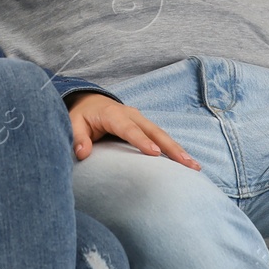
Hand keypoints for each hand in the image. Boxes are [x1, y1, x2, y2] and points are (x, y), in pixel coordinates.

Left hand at [65, 93, 198, 168]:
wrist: (91, 102)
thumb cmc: (82, 116)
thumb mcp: (73, 123)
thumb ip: (77, 137)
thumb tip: (81, 153)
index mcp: (113, 114)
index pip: (129, 129)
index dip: (142, 140)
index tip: (155, 153)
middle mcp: (131, 115)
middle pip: (154, 131)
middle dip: (171, 147)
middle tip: (187, 163)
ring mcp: (141, 120)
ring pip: (162, 135)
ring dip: (178, 150)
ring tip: (194, 166)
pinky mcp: (146, 127)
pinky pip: (161, 138)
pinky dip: (174, 150)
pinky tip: (186, 163)